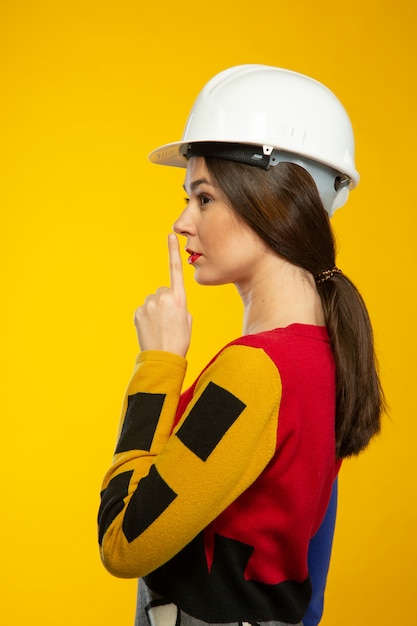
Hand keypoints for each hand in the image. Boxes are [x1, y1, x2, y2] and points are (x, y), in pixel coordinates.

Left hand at [134, 234, 191, 356]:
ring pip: (153, 301)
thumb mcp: (187, 320)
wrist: (163, 357)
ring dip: (156, 310)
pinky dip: (147, 317)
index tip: (170, 236)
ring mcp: (148, 304)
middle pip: (163, 291)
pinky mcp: (138, 312)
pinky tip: (151, 328)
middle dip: (165, 301)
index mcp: (179, 298)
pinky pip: (144, 309)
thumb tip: (168, 301)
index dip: (172, 252)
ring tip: (160, 326)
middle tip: (169, 320)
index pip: (175, 270)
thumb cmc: (179, 340)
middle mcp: (162, 297)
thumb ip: (179, 304)